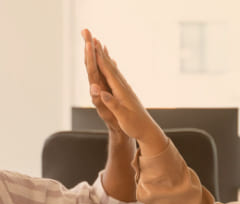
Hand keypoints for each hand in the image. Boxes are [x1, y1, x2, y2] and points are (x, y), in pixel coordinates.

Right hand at [81, 29, 167, 152]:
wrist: (148, 130)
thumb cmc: (135, 125)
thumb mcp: (123, 116)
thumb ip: (112, 103)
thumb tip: (102, 92)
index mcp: (121, 91)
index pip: (107, 71)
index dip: (99, 58)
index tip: (91, 45)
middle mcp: (123, 87)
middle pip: (109, 66)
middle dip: (100, 52)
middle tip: (92, 37)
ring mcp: (125, 88)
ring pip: (113, 68)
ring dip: (105, 56)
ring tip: (100, 44)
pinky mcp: (126, 92)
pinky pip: (116, 75)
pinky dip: (110, 66)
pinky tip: (111, 62)